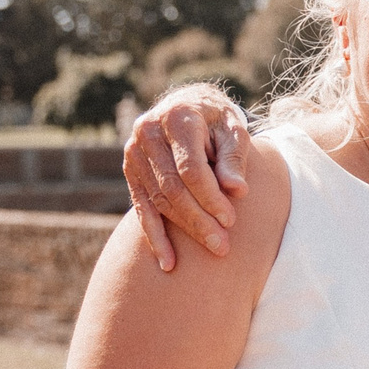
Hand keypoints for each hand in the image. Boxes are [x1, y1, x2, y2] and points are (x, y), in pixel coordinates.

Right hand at [121, 86, 250, 271]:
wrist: (188, 106)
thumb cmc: (217, 121)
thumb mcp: (233, 130)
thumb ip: (233, 158)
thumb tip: (238, 191)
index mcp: (176, 118)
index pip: (190, 168)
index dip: (210, 197)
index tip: (230, 220)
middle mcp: (147, 133)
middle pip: (172, 188)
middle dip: (198, 220)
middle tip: (221, 245)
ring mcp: (134, 153)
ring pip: (158, 200)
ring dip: (182, 231)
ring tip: (211, 248)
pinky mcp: (130, 171)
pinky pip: (142, 208)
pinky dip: (155, 237)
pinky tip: (168, 262)